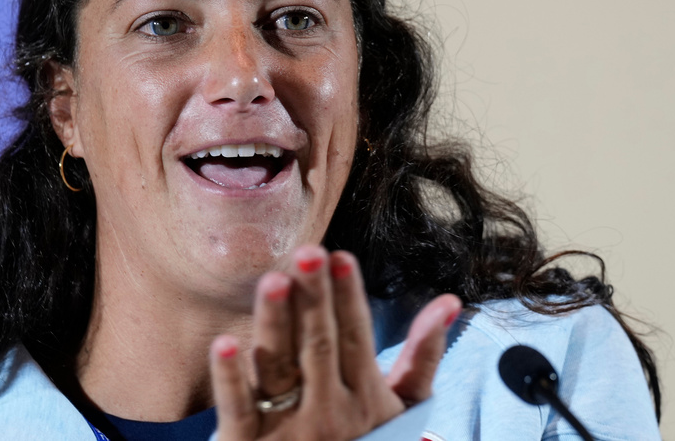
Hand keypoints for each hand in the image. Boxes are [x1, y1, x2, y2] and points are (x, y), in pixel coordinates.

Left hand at [210, 245, 460, 440]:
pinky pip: (238, 408)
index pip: (355, 337)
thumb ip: (423, 356)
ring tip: (274, 281)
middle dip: (314, 298)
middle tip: (308, 252)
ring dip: (275, 324)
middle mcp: (329, 411)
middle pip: (318, 345)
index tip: (340, 256)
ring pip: (279, 368)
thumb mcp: (401, 409)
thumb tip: (450, 300)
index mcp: (364, 397)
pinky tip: (225, 343)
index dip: (348, 297)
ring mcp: (287, 430)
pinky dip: (231, 378)